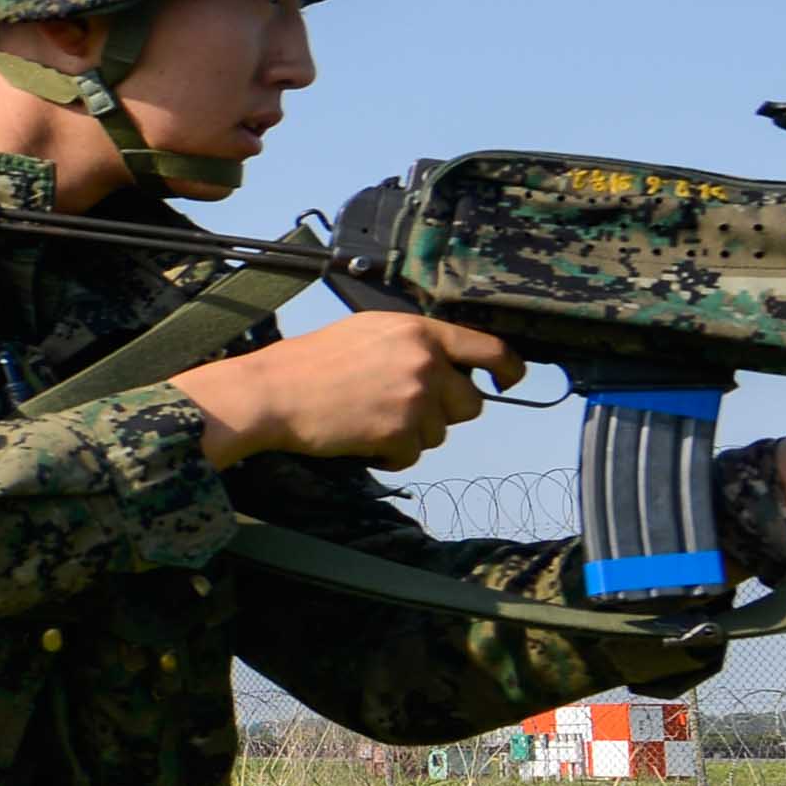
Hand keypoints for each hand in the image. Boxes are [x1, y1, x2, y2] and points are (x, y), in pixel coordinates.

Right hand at [170, 309, 519, 471]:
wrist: (274, 393)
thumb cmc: (312, 362)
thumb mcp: (368, 331)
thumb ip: (413, 343)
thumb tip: (447, 364)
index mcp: (419, 330)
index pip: (488, 348)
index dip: (508, 368)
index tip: (510, 379)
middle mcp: (425, 361)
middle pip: (469, 403)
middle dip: (443, 413)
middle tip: (404, 411)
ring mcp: (414, 397)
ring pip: (440, 432)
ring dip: (411, 435)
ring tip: (370, 420)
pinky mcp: (399, 431)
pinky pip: (413, 455)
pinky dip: (391, 455)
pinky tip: (363, 439)